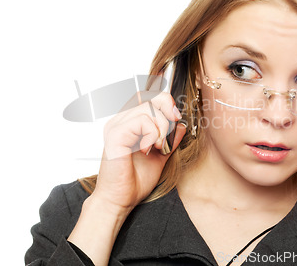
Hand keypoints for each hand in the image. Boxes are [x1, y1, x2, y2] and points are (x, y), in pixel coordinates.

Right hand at [92, 90, 186, 213]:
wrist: (120, 200)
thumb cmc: (135, 180)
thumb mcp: (160, 156)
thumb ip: (170, 139)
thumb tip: (181, 124)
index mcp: (127, 123)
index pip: (146, 96)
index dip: (164, 101)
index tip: (176, 117)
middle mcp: (119, 121)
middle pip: (148, 97)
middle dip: (167, 111)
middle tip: (171, 129)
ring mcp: (115, 126)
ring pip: (148, 108)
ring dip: (162, 128)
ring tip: (158, 147)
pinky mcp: (115, 134)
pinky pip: (142, 121)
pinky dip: (152, 135)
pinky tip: (147, 150)